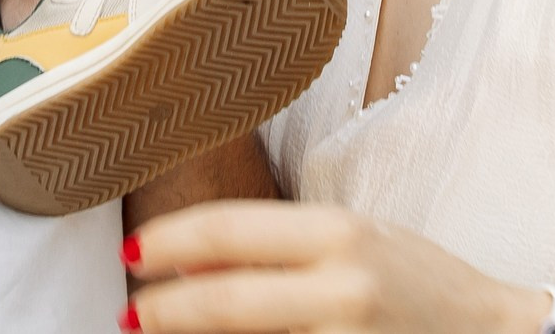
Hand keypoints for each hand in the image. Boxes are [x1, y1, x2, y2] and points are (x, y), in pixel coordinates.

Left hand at [124, 202, 551, 333]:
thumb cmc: (422, 284)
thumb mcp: (354, 241)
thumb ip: (278, 249)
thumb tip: (189, 261)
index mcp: (340, 234)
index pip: (228, 231)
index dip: (168, 242)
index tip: (133, 254)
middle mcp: (344, 287)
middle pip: (224, 300)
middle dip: (163, 310)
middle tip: (131, 312)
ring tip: (166, 330)